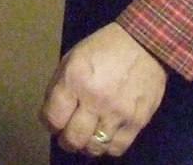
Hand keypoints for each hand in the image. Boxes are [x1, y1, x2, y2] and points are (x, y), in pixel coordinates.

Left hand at [40, 23, 166, 157]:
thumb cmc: (102, 49)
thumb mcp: (72, 58)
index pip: (53, 118)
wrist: (143, 45)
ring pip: (95, 147)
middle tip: (66, 138)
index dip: (49, 125)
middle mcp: (94, 99)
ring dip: (86, 147)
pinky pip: (118, 147)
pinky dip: (107, 148)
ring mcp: (117, 113)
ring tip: (85, 140)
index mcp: (74, 80)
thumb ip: (60, 86)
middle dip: (65, 141)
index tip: (52, 124)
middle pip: (73, 138)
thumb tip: (52, 113)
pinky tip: (104, 139)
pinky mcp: (137, 121)